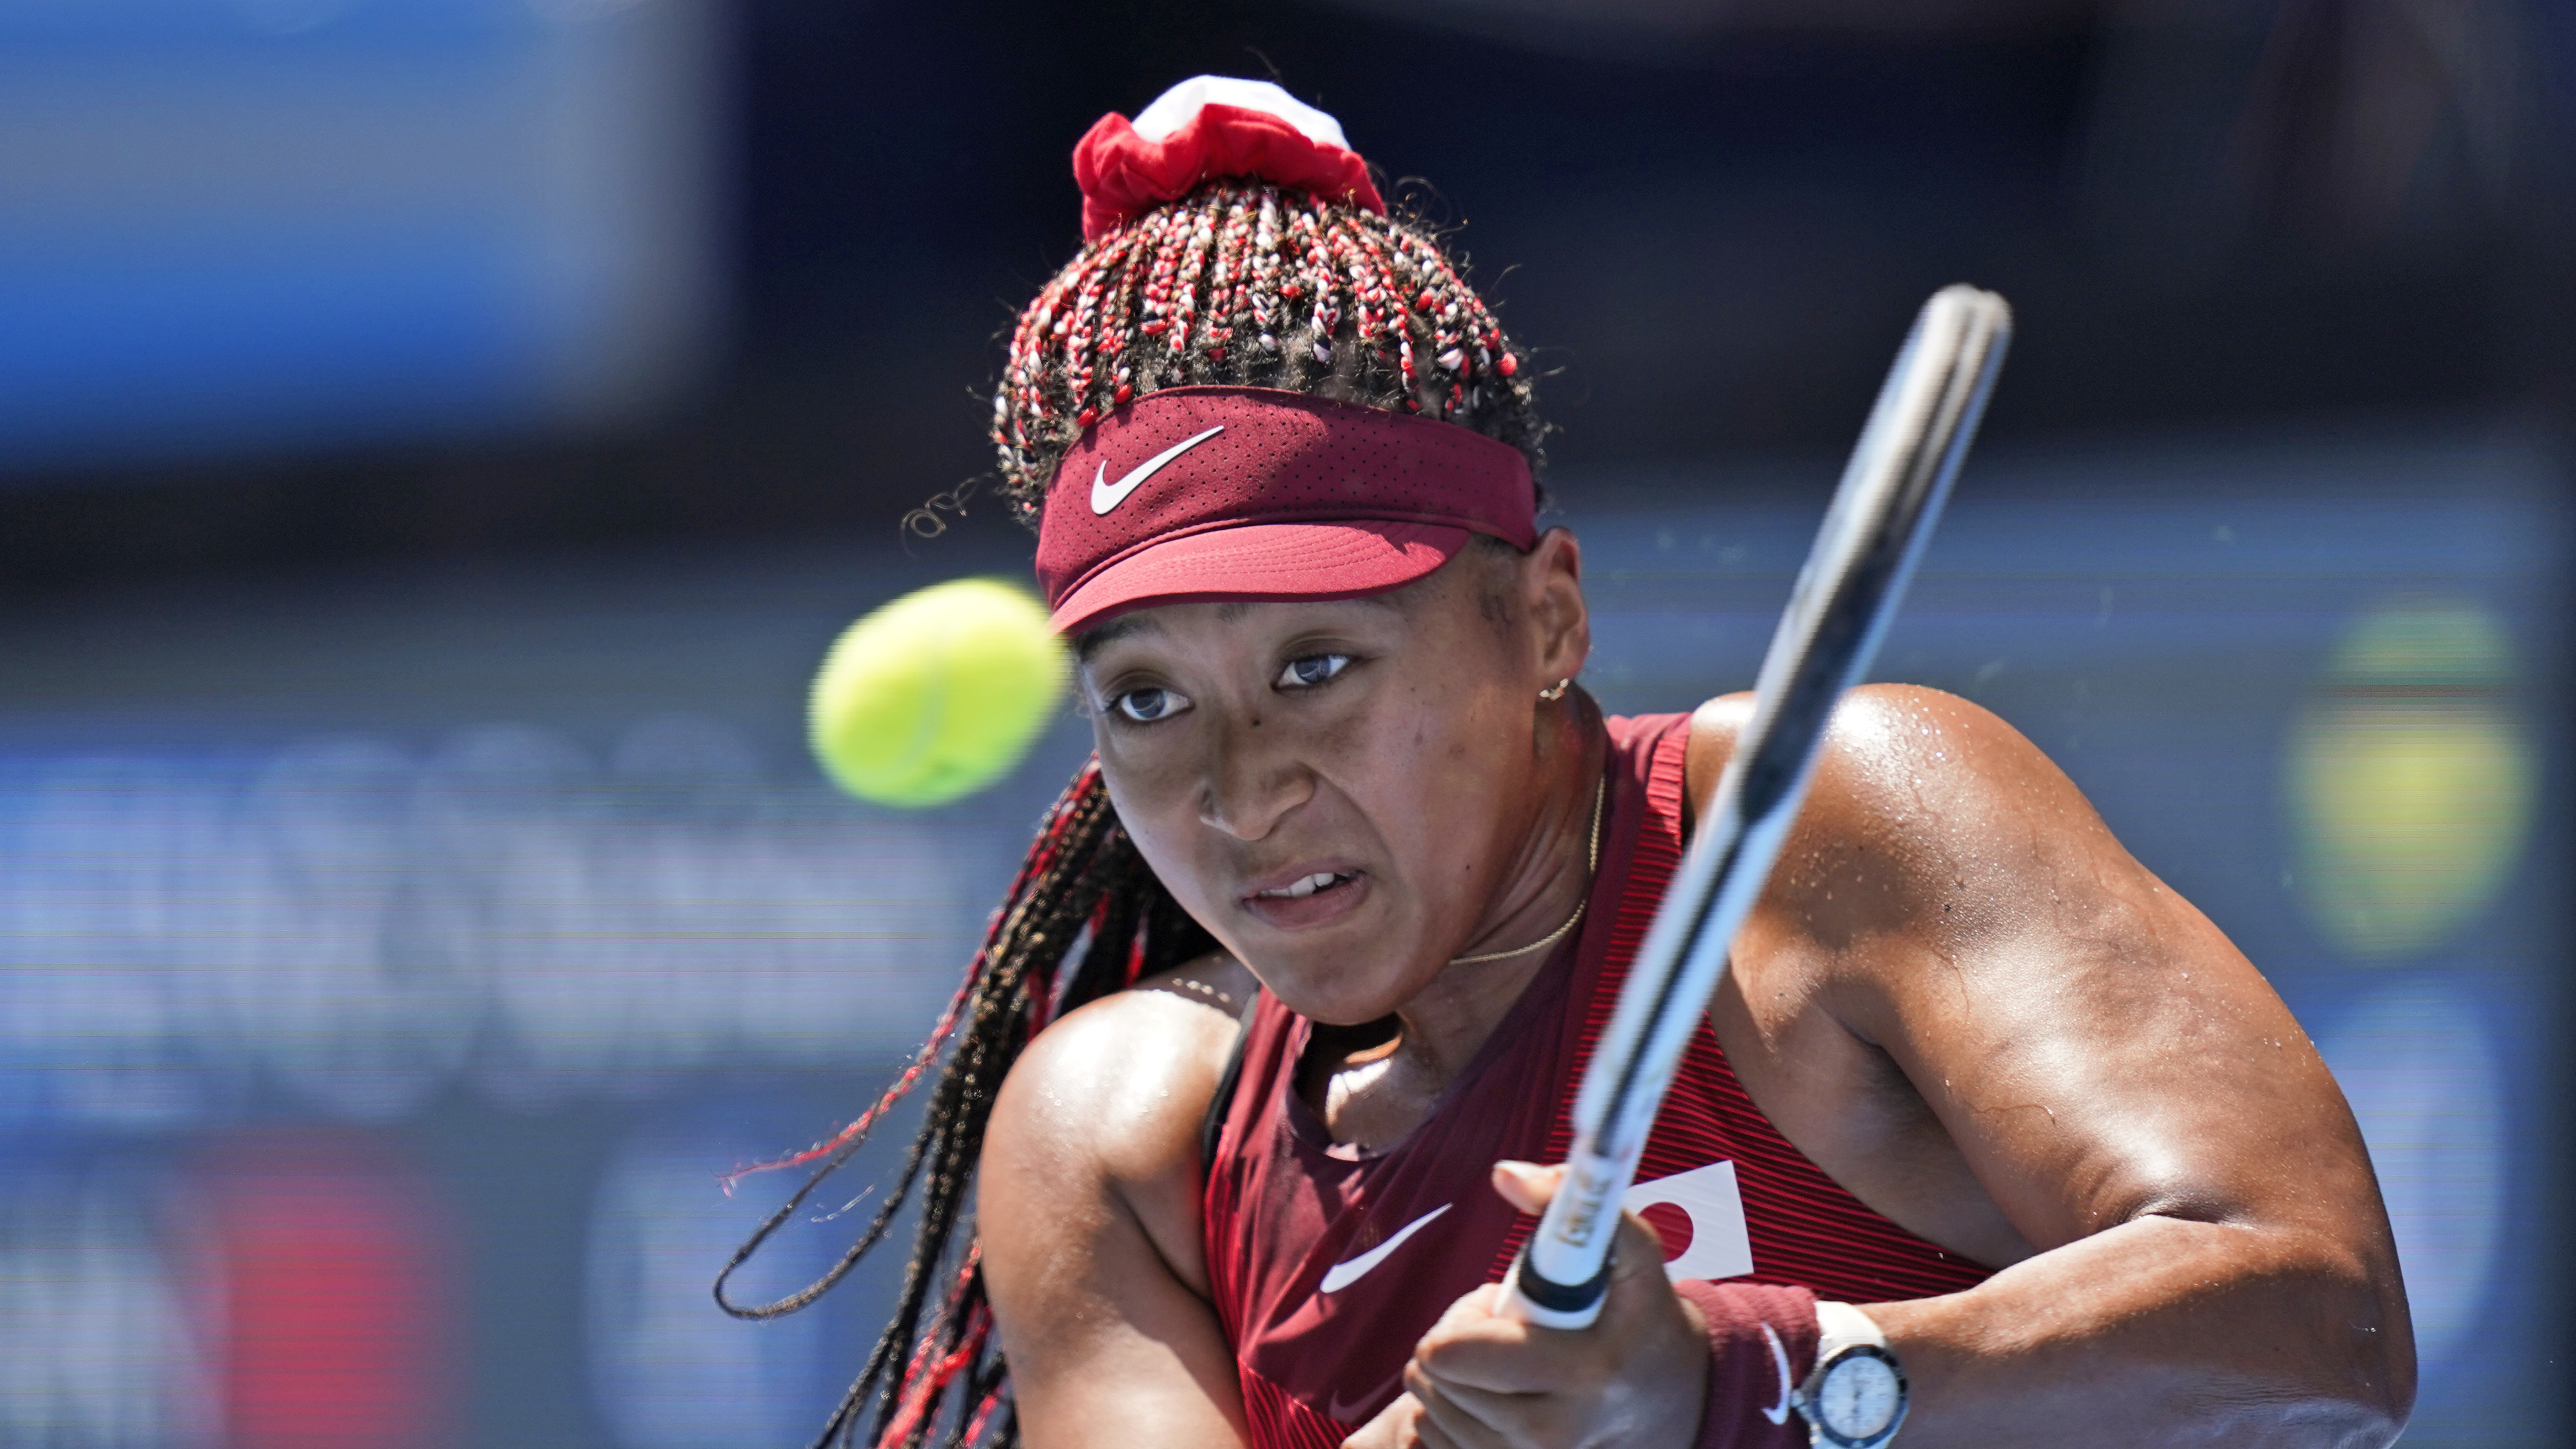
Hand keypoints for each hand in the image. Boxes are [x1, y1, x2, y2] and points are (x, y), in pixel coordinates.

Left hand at [1342, 1161, 1709, 1448]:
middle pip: (1436, 1382)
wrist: (1675, 1400)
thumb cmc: (1641, 1317)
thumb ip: (1572, 1205)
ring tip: (1500, 1364)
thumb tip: (1505, 1174)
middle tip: (1497, 1332)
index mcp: (1581, 1371)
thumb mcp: (1631, 1253)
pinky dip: (1447, 1416)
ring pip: (1431, 1414)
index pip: (1456, 1356)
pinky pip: (1435, 1443)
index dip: (1459, 1322)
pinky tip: (1487, 1397)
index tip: (1493, 1308)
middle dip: (1452, 1345)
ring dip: (1451, 1381)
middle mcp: (1553, 1430)